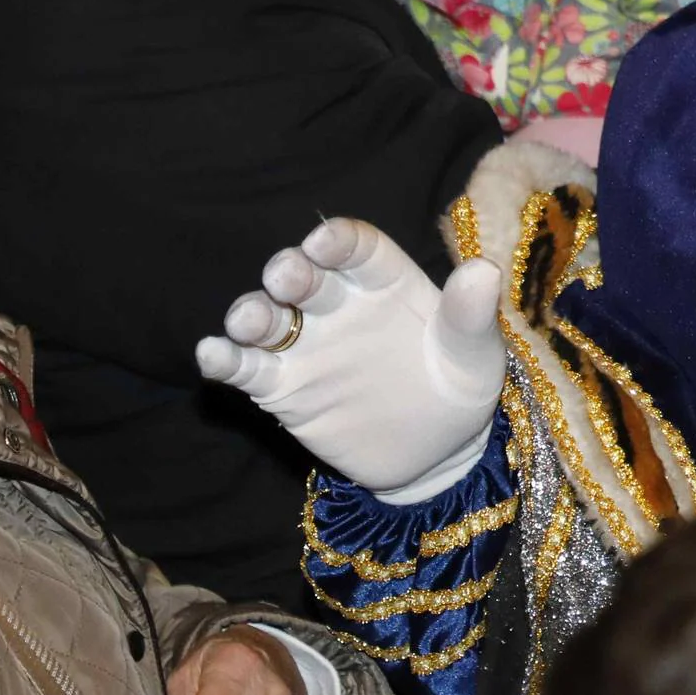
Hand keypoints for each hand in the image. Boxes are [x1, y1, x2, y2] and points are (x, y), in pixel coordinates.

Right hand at [196, 219, 505, 500]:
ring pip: (268, 319)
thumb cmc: (460, 386)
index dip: (339, 241)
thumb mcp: (475, 353)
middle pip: (306, 279)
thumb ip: (471, 314)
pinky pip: (248, 369)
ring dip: (252, 314)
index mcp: (385, 281)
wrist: (437, 453)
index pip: (357, 249)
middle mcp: (338, 305)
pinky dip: (225, 359)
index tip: (325, 242)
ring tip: (248, 320)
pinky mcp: (283, 389)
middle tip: (286, 277)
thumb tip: (483, 270)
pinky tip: (212, 353)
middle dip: (291, 272)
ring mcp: (307, 346)